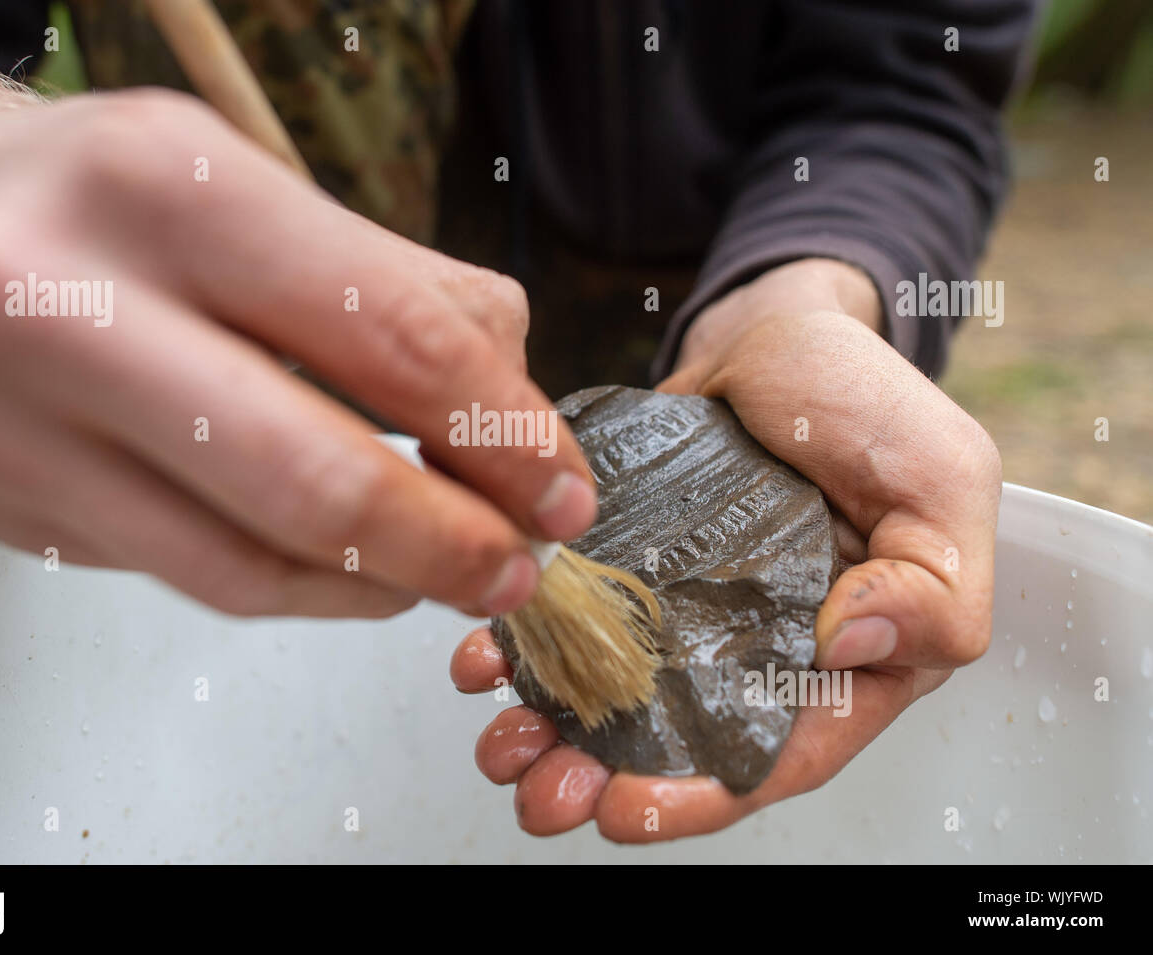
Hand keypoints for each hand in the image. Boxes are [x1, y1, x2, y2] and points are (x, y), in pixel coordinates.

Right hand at [0, 59, 596, 616]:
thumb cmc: (117, 205)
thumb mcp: (264, 190)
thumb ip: (408, 291)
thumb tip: (520, 414)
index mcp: (162, 188)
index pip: (390, 336)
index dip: (503, 432)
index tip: (560, 485)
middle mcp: (60, 303)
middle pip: (312, 477)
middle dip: (452, 541)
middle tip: (518, 563)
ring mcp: (15, 423)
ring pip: (249, 561)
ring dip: (382, 582)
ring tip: (450, 570)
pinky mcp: (10, 509)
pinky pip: (193, 579)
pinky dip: (302, 588)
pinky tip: (355, 570)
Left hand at [453, 258, 1000, 840]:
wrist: (775, 329)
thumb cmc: (866, 398)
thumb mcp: (941, 483)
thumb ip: (935, 587)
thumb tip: (850, 644)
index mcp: (847, 656)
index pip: (781, 752)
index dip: (706, 794)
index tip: (628, 807)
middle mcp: (756, 649)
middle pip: (680, 743)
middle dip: (602, 777)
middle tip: (540, 791)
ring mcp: (683, 611)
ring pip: (613, 694)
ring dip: (551, 728)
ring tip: (500, 740)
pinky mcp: (627, 567)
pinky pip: (572, 618)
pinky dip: (525, 646)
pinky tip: (487, 656)